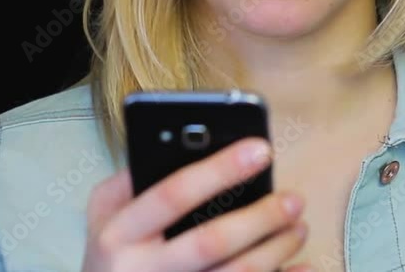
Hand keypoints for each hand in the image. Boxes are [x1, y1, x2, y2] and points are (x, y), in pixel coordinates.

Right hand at [81, 137, 310, 271]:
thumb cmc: (111, 252)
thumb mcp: (103, 213)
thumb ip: (132, 179)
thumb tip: (187, 145)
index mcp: (118, 234)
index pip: (173, 193)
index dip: (220, 169)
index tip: (261, 149)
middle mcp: (141, 271)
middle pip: (211, 242)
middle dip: (260, 218)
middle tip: (294, 199)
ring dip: (276, 251)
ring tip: (298, 228)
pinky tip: (301, 266)